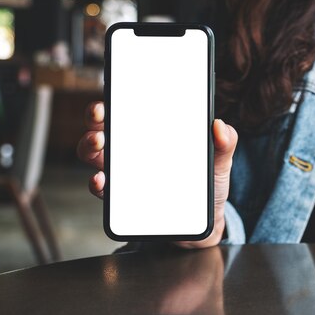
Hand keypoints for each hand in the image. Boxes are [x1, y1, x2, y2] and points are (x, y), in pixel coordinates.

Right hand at [76, 101, 237, 247]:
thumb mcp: (219, 161)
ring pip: (94, 154)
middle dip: (96, 118)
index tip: (113, 93)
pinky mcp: (121, 199)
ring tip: (99, 144)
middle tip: (101, 116)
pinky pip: (102, 189)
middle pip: (103, 127)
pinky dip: (97, 183)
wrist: (205, 221)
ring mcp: (124, 172)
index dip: (116, 97)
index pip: (129, 108)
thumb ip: (225, 143)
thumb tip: (219, 125)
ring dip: (89, 145)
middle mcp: (131, 148)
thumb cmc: (207, 183)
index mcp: (152, 132)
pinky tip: (102, 180)